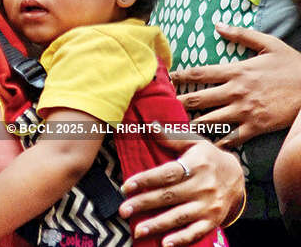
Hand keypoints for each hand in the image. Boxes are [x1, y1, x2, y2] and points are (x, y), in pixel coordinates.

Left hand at [119, 131, 243, 245]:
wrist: (238, 176)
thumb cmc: (209, 157)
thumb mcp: (194, 142)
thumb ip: (172, 137)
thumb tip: (150, 126)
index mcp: (196, 164)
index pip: (167, 174)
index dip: (146, 180)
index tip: (127, 186)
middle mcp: (202, 186)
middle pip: (169, 196)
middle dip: (144, 204)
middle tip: (123, 210)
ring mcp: (208, 206)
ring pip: (179, 216)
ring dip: (157, 225)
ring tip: (138, 230)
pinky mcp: (212, 220)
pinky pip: (195, 232)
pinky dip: (181, 239)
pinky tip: (165, 244)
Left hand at [171, 24, 300, 145]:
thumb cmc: (290, 64)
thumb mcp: (267, 42)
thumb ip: (240, 34)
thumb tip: (217, 24)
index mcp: (237, 70)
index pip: (201, 73)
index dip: (181, 75)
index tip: (168, 78)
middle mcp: (237, 91)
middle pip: (200, 98)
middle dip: (181, 102)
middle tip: (165, 106)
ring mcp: (245, 111)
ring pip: (212, 120)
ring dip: (194, 123)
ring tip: (179, 126)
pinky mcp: (256, 127)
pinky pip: (232, 138)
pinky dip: (219, 141)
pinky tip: (208, 144)